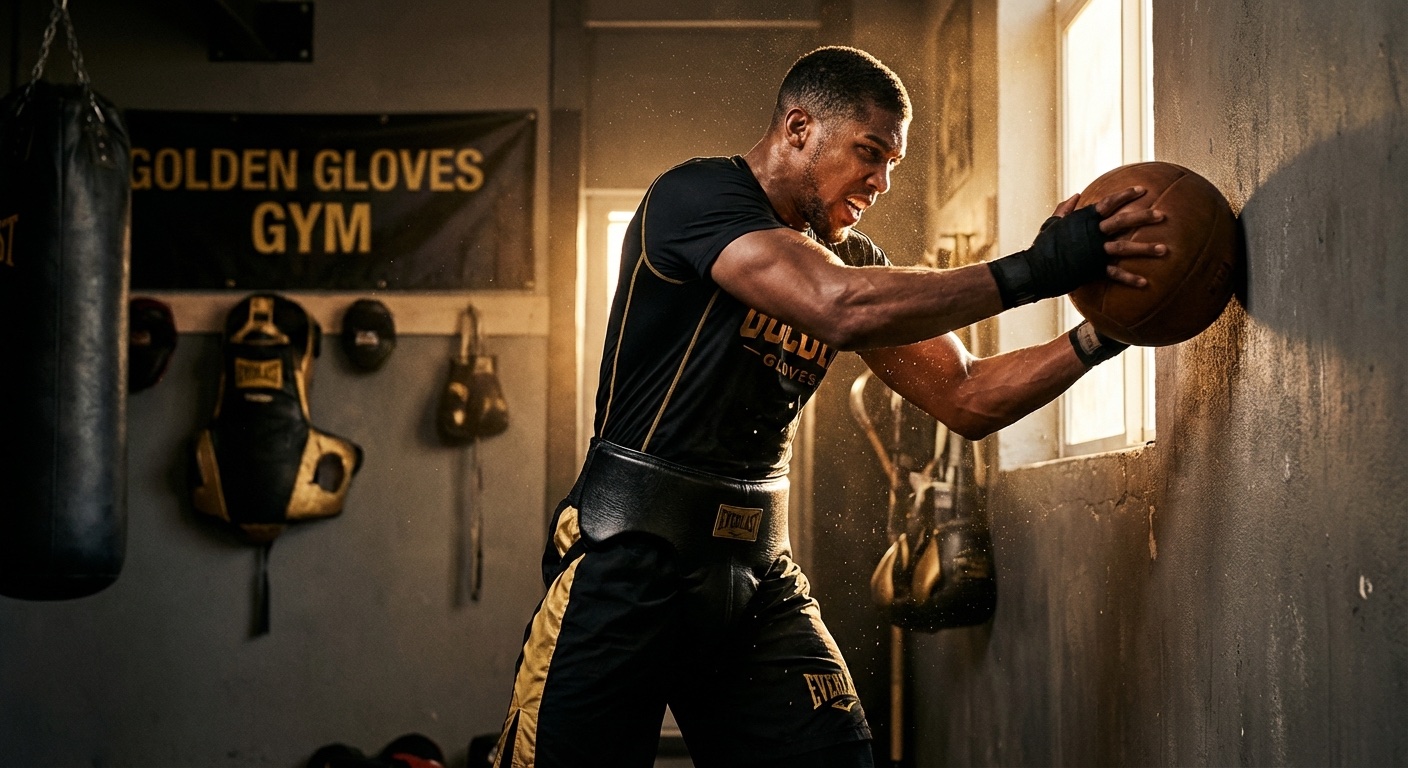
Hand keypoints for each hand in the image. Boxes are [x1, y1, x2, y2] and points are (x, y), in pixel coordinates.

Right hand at [1048, 187, 1166, 287]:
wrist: (1034, 269)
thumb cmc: (1042, 246)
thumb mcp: (1052, 223)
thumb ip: (1065, 208)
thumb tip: (1077, 195)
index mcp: (1084, 219)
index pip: (1109, 202)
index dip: (1126, 194)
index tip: (1143, 190)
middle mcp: (1093, 233)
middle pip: (1123, 221)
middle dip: (1144, 217)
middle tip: (1163, 216)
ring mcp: (1095, 251)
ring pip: (1125, 247)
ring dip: (1145, 249)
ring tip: (1164, 249)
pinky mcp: (1093, 269)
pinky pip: (1115, 274)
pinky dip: (1130, 279)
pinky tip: (1145, 282)